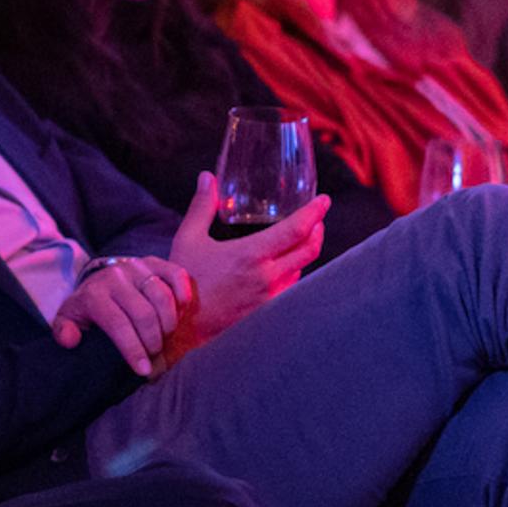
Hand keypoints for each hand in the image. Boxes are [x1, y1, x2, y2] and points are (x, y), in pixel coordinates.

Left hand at [57, 254, 192, 375]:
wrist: (99, 279)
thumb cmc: (88, 308)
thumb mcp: (70, 319)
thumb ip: (64, 331)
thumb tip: (70, 340)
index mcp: (94, 294)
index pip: (118, 324)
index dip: (133, 349)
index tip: (144, 370)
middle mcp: (115, 276)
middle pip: (144, 314)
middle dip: (153, 341)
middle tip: (155, 355)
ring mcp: (137, 267)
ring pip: (162, 296)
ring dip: (169, 323)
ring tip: (166, 337)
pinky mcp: (154, 262)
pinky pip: (176, 274)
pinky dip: (183, 294)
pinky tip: (182, 312)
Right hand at [168, 172, 325, 339]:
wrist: (182, 329)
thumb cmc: (183, 283)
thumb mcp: (188, 239)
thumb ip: (201, 206)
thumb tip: (207, 177)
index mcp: (251, 255)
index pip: (296, 230)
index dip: (315, 213)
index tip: (324, 200)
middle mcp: (267, 277)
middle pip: (309, 250)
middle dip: (318, 230)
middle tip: (318, 218)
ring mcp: (270, 298)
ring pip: (301, 269)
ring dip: (306, 251)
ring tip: (303, 239)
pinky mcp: (268, 312)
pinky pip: (291, 288)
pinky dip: (294, 272)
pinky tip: (286, 267)